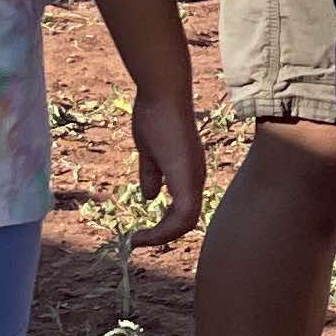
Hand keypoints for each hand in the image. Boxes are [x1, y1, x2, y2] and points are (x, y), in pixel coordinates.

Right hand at [132, 86, 205, 244]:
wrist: (162, 94)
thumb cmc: (156, 116)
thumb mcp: (150, 152)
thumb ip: (151, 175)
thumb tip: (149, 198)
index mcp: (189, 173)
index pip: (184, 210)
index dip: (165, 225)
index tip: (142, 232)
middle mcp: (197, 178)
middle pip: (187, 220)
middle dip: (163, 235)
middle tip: (140, 241)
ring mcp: (194, 177)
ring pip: (187, 221)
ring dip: (162, 236)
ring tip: (138, 241)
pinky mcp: (187, 176)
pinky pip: (183, 214)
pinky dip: (164, 229)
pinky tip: (144, 232)